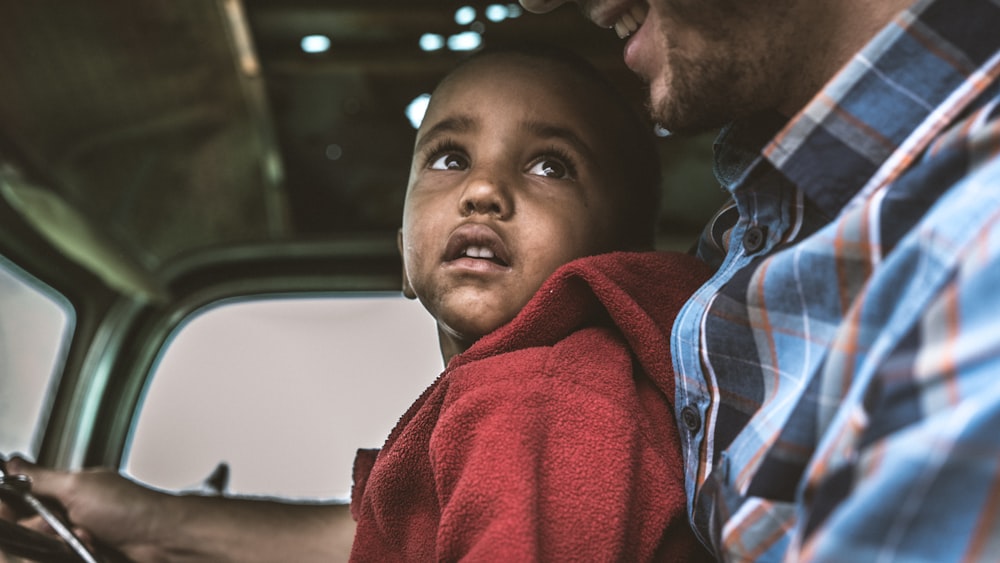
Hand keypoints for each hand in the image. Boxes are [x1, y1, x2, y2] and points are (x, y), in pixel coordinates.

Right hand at [5, 456, 171, 560]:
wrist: (161, 539)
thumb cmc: (131, 508)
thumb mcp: (78, 487)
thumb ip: (40, 478)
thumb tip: (13, 462)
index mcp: (65, 491)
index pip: (21, 503)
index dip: (18, 512)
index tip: (21, 515)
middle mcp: (69, 515)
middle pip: (28, 531)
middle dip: (42, 530)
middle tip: (63, 525)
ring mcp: (77, 539)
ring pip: (41, 550)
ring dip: (58, 546)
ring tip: (86, 538)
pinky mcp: (83, 555)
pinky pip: (56, 558)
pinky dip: (69, 555)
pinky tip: (89, 550)